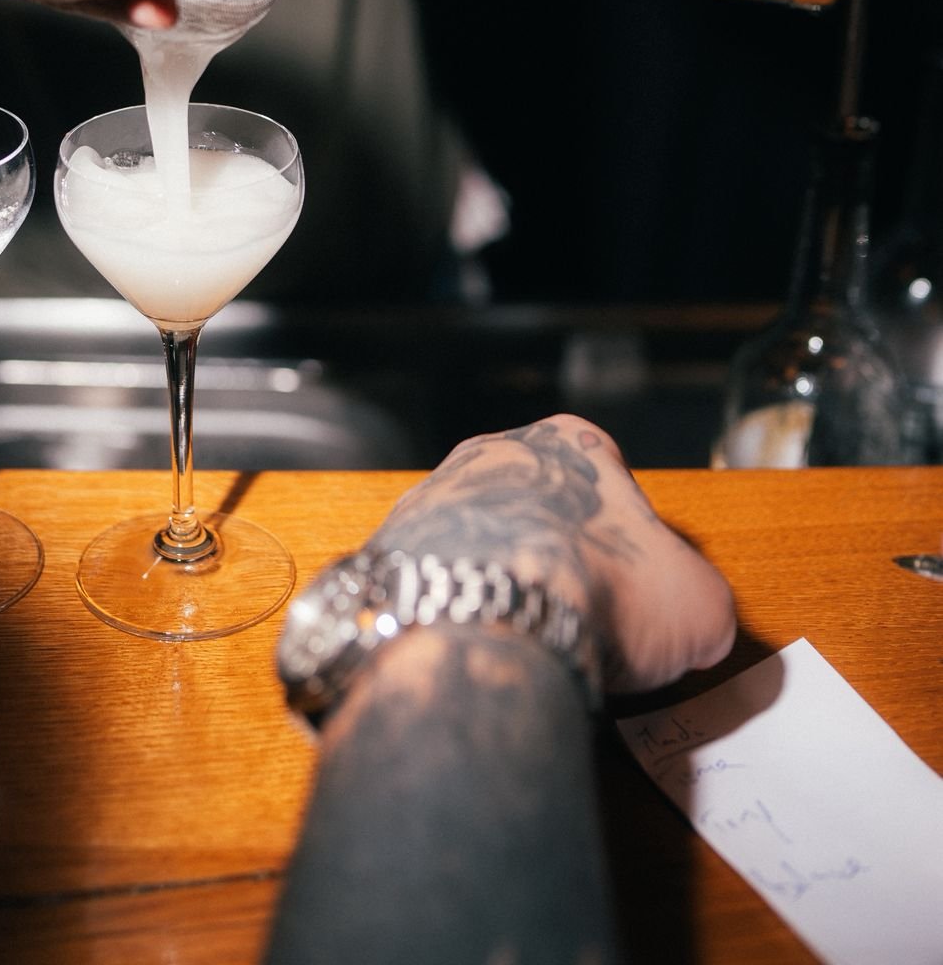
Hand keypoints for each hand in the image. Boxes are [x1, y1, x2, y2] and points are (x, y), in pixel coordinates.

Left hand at [369, 413, 734, 695]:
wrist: (487, 614)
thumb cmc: (601, 588)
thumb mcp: (698, 606)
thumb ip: (699, 606)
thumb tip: (694, 631)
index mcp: (570, 441)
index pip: (609, 476)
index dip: (628, 537)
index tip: (634, 588)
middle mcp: (493, 453)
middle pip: (536, 506)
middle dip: (555, 556)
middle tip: (578, 618)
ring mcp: (433, 497)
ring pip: (477, 541)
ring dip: (498, 583)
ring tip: (526, 642)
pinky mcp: (391, 548)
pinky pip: (432, 582)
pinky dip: (452, 615)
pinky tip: (477, 649)